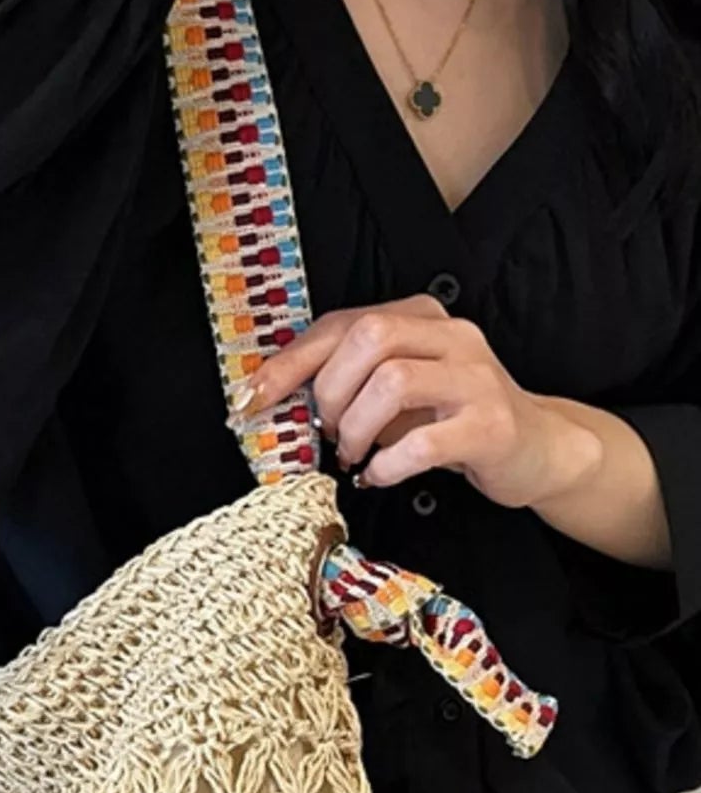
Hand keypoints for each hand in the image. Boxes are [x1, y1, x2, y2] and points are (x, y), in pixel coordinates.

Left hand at [229, 295, 599, 508]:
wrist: (540, 447)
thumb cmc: (454, 419)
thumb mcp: (402, 388)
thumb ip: (353, 379)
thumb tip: (278, 395)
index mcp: (422, 318)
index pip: (341, 324)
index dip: (289, 362)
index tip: (251, 399)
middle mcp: (453, 337)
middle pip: (368, 340)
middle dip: (329, 392)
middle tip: (327, 432)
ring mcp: (476, 379)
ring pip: (393, 381)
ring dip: (356, 428)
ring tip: (354, 455)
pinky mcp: (491, 426)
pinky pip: (423, 441)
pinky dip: (388, 464)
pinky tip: (381, 474)